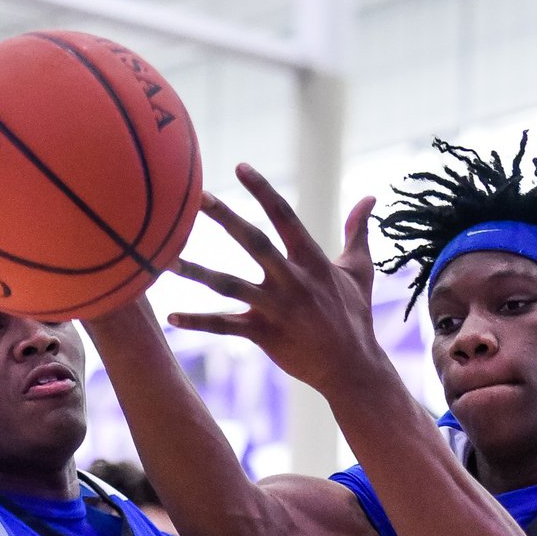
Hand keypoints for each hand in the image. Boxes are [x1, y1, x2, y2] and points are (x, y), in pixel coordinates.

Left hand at [166, 166, 383, 399]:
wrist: (353, 369)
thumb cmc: (356, 317)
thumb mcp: (360, 271)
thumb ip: (358, 231)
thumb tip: (370, 197)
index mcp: (312, 261)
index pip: (285, 217)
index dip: (263, 190)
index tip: (241, 166)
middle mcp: (293, 281)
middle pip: (254, 242)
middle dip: (225, 218)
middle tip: (197, 196)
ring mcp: (278, 309)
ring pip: (230, 286)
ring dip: (197, 273)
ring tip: (166, 259)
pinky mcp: (265, 336)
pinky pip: (226, 327)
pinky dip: (199, 322)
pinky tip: (171, 316)